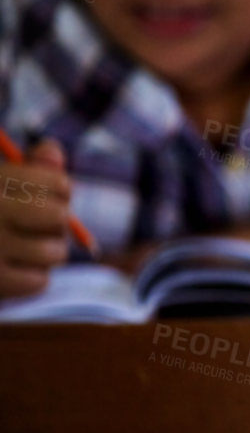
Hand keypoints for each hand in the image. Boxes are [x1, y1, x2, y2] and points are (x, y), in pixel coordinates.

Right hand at [0, 137, 71, 296]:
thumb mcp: (0, 183)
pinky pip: (38, 281)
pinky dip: (34, 277)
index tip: (50, 196)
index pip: (57, 185)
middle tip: (43, 225)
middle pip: (59, 218)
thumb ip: (28, 165)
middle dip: (57, 222)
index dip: (61, 190)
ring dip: (49, 252)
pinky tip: (17, 268)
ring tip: (32, 248)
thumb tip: (51, 151)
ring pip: (54, 253)